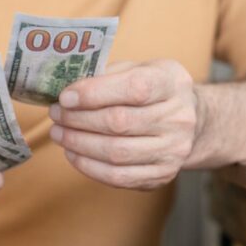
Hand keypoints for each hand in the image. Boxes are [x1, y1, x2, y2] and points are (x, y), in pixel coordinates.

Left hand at [48, 60, 200, 189]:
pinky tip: (73, 154)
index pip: (134, 88)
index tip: (65, 97)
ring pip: (116, 153)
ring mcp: (173, 150)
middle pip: (120, 122)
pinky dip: (89, 166)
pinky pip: (119, 177)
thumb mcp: (139, 68)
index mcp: (172, 83)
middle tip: (55, 114)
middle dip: (78, 119)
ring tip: (59, 133)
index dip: (94, 93)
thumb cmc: (154, 90)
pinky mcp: (163, 175)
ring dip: (79, 144)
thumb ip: (108, 75)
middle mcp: (179, 118)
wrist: (190, 121)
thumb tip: (68, 91)